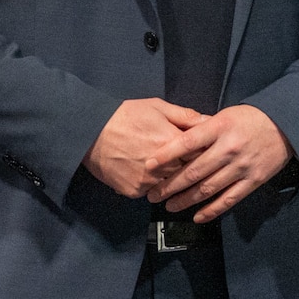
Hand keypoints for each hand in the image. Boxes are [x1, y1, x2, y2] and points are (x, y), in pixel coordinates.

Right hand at [83, 98, 203, 197]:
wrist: (89, 132)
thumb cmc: (124, 116)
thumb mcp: (157, 107)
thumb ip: (185, 116)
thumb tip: (209, 120)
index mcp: (171, 142)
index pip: (202, 154)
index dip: (204, 152)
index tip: (206, 151)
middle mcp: (162, 166)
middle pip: (188, 173)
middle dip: (190, 167)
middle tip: (185, 161)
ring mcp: (147, 182)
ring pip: (170, 185)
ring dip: (171, 179)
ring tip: (166, 168)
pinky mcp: (134, 191)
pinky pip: (150, 191)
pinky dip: (151, 185)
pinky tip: (146, 173)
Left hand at [147, 105, 290, 221]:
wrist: (287, 126)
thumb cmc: (250, 118)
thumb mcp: (225, 115)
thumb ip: (202, 129)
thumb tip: (176, 143)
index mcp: (220, 128)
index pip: (187, 143)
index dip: (166, 155)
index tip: (148, 165)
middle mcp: (229, 148)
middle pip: (194, 171)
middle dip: (170, 185)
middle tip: (153, 194)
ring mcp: (241, 167)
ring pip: (208, 189)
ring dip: (185, 200)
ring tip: (169, 206)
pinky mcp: (253, 181)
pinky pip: (229, 199)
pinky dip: (211, 210)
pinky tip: (197, 216)